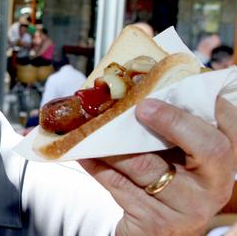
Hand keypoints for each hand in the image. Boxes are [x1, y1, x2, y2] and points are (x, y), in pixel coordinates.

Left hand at [79, 98, 236, 235]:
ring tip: (93, 125)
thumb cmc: (164, 178)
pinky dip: (97, 165)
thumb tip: (133, 85)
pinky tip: (83, 153)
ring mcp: (188, 207)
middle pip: (208, 148)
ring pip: (147, 166)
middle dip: (173, 121)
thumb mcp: (174, 152)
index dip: (207, 103)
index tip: (174, 88)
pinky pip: (120, 186)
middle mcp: (214, 184)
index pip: (229, 124)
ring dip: (114, 143)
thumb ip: (168, 124)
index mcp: (224, 158)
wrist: (154, 228)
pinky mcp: (157, 223)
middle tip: (142, 107)